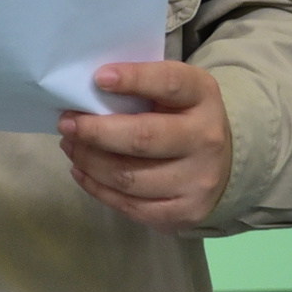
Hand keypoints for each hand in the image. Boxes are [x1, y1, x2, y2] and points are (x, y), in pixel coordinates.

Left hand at [58, 62, 232, 232]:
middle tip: (66, 123)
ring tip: (70, 146)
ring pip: (130, 177)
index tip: (99, 78)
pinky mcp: (185, 212)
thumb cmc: (183, 115)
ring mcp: (197, 181)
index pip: (169, 83)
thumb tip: (87, 90)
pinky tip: (82, 171)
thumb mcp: (174, 90)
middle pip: (142, 138)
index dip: (134, 79)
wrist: (224, 162)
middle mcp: (206, 139)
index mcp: (203, 96)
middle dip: (96, 131)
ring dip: (90, 161)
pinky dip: (98, 188)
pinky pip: (131, 206)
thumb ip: (142, 86)